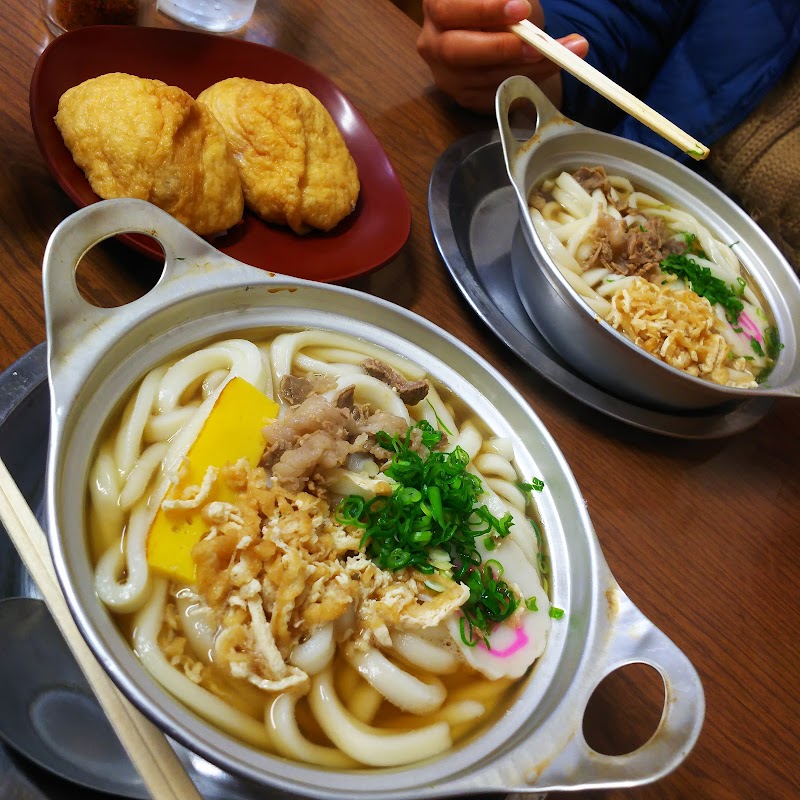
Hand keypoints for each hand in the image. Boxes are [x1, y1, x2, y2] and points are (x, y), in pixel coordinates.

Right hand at [417, 0, 587, 112]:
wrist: (494, 32)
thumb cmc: (498, 7)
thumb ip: (512, 0)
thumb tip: (526, 10)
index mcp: (436, 7)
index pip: (448, 10)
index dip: (484, 10)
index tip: (521, 9)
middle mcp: (432, 43)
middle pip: (455, 51)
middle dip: (499, 48)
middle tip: (535, 45)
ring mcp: (445, 74)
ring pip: (480, 77)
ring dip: (524, 68)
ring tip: (558, 55)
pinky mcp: (463, 96)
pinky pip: (492, 95)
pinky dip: (525, 83)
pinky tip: (548, 68)